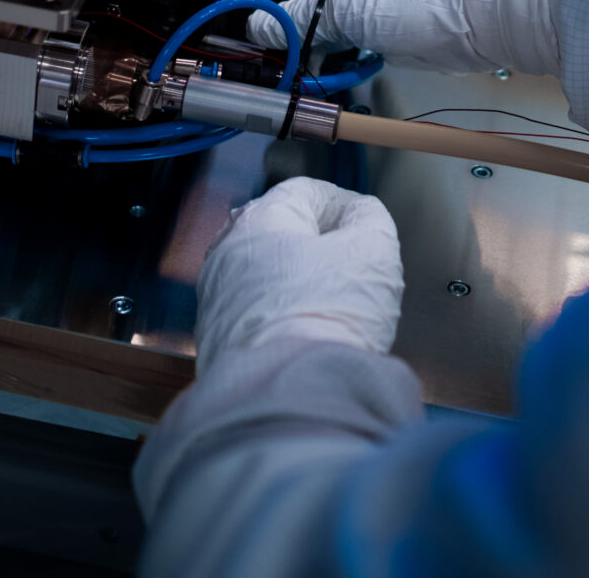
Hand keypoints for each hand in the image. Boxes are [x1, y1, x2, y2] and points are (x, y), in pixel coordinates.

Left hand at [194, 177, 402, 374]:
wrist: (289, 397)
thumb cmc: (324, 319)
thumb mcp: (371, 250)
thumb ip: (369, 218)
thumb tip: (362, 214)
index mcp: (259, 220)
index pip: (304, 192)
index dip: (342, 203)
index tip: (363, 221)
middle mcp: (227, 254)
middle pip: (280, 233)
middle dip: (318, 244)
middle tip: (353, 265)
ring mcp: (217, 300)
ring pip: (266, 277)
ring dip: (299, 283)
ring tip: (335, 306)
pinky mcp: (218, 342)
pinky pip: (257, 317)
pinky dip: (283, 318)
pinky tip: (309, 336)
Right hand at [247, 0, 578, 75]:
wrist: (484, 10)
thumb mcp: (343, 7)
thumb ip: (298, 20)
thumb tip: (254, 25)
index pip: (304, 5)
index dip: (289, 35)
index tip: (279, 64)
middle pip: (326, 24)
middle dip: (313, 51)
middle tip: (301, 81)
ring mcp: (392, 8)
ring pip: (349, 39)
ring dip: (337, 61)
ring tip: (326, 83)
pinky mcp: (413, 32)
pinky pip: (373, 50)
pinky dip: (362, 64)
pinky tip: (357, 76)